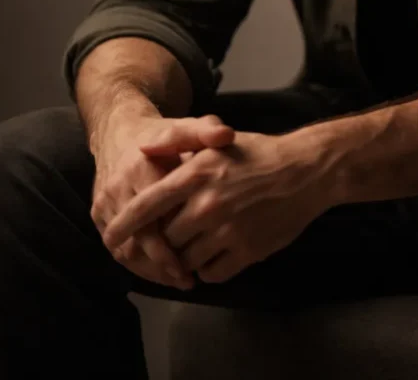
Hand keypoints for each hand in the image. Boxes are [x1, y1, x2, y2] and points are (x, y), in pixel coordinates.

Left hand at [101, 128, 331, 284]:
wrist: (307, 171)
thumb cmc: (259, 154)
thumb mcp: (216, 143)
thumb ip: (177, 147)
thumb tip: (141, 151)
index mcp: (196, 175)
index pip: (146, 206)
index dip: (123, 225)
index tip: (110, 237)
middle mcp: (207, 205)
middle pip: (165, 239)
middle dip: (163, 242)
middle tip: (167, 240)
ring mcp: (228, 231)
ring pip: (186, 261)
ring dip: (185, 259)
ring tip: (194, 247)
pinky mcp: (247, 251)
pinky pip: (212, 274)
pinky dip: (208, 270)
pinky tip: (215, 255)